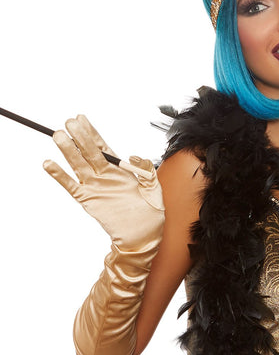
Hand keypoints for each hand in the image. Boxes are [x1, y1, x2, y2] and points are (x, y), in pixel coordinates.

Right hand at [43, 115, 163, 249]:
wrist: (144, 236)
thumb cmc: (151, 212)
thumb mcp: (154, 187)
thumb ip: (145, 169)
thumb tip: (131, 157)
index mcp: (119, 169)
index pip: (102, 146)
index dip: (91, 132)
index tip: (81, 118)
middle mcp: (104, 175)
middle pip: (88, 151)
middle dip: (79, 136)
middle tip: (68, 121)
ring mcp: (95, 187)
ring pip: (78, 164)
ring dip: (68, 150)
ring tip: (58, 135)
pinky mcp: (88, 200)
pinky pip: (71, 186)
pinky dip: (59, 175)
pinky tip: (49, 164)